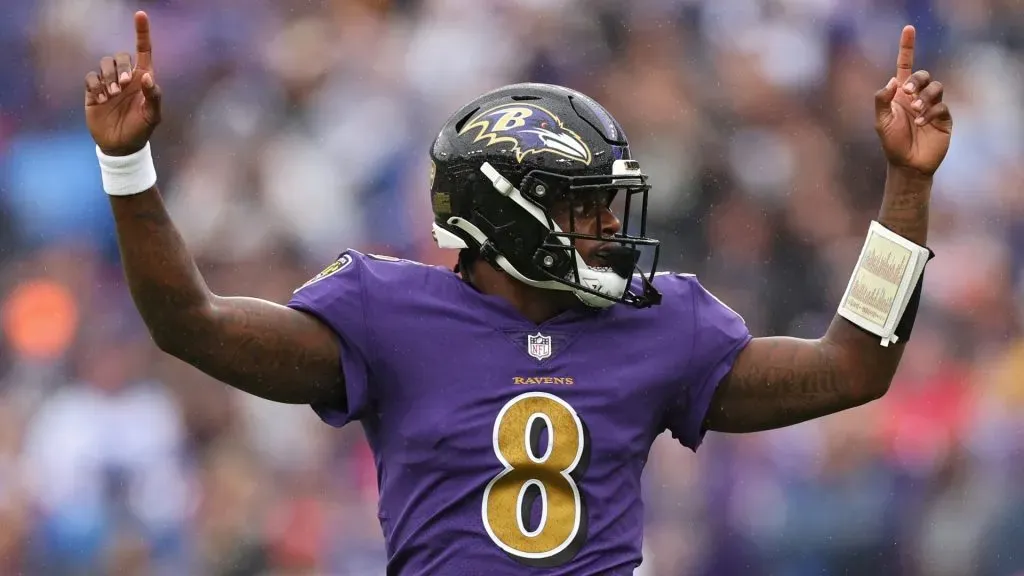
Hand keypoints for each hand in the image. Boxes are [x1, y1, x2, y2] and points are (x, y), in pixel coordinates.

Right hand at [85, 11, 161, 155]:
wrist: (120, 146)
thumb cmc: (140, 130)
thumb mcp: (152, 116)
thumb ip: (154, 96)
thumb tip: (148, 77)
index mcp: (143, 79)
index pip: (144, 51)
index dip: (142, 33)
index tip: (140, 15)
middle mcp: (126, 78)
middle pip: (120, 56)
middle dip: (122, 68)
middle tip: (125, 86)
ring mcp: (109, 83)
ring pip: (104, 63)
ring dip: (108, 77)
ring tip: (112, 95)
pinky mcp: (93, 91)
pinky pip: (90, 77)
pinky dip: (95, 85)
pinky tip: (102, 99)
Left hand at [874, 25, 952, 175]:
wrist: (907, 165)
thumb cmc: (892, 143)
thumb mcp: (881, 122)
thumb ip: (882, 100)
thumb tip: (893, 80)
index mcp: (900, 94)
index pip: (905, 66)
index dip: (907, 47)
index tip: (909, 29)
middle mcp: (917, 97)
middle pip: (922, 75)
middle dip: (917, 80)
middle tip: (907, 92)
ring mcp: (932, 107)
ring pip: (936, 87)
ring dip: (925, 96)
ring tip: (916, 110)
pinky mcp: (944, 118)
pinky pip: (942, 106)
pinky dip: (931, 112)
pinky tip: (921, 122)